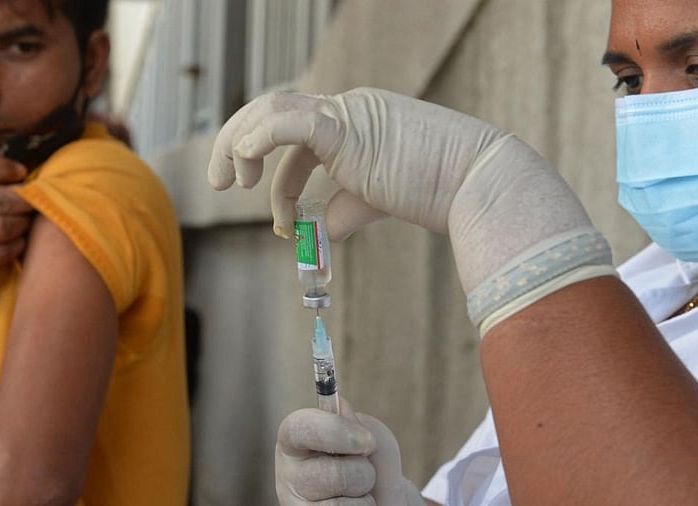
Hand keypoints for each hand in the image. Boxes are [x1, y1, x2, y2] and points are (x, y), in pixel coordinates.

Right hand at [0, 156, 32, 304]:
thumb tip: (18, 173)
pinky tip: (17, 242)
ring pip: (3, 227)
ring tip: (25, 223)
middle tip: (34, 203)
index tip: (22, 172)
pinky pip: (2, 251)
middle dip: (24, 201)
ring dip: (23, 225)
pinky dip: (17, 245)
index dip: (4, 167)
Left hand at [208, 88, 506, 240]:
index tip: (281, 220)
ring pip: (271, 109)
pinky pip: (288, 123)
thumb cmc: (438, 192)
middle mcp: (347, 110)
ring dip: (239, 141)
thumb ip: (344, 209)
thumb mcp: (378, 199)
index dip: (277, 178)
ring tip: (228, 180)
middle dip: (238, 142)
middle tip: (220, 181)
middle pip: (272, 111)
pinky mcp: (348, 129)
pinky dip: (258, 140)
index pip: (296, 137)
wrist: (477, 184)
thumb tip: (318, 232)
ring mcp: (347, 114)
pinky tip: (243, 163)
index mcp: (354, 122)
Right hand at [276, 398, 425, 505]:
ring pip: (339, 504)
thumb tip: (340, 414)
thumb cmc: (371, 461)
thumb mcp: (370, 434)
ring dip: (364, 497)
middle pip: (333, 474)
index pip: (300, 428)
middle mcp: (288, 472)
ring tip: (358, 491)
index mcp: (295, 438)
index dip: (335, 431)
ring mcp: (295, 504)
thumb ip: (358, 424)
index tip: (366, 440)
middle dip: (363, 472)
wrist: (383, 496)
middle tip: (362, 470)